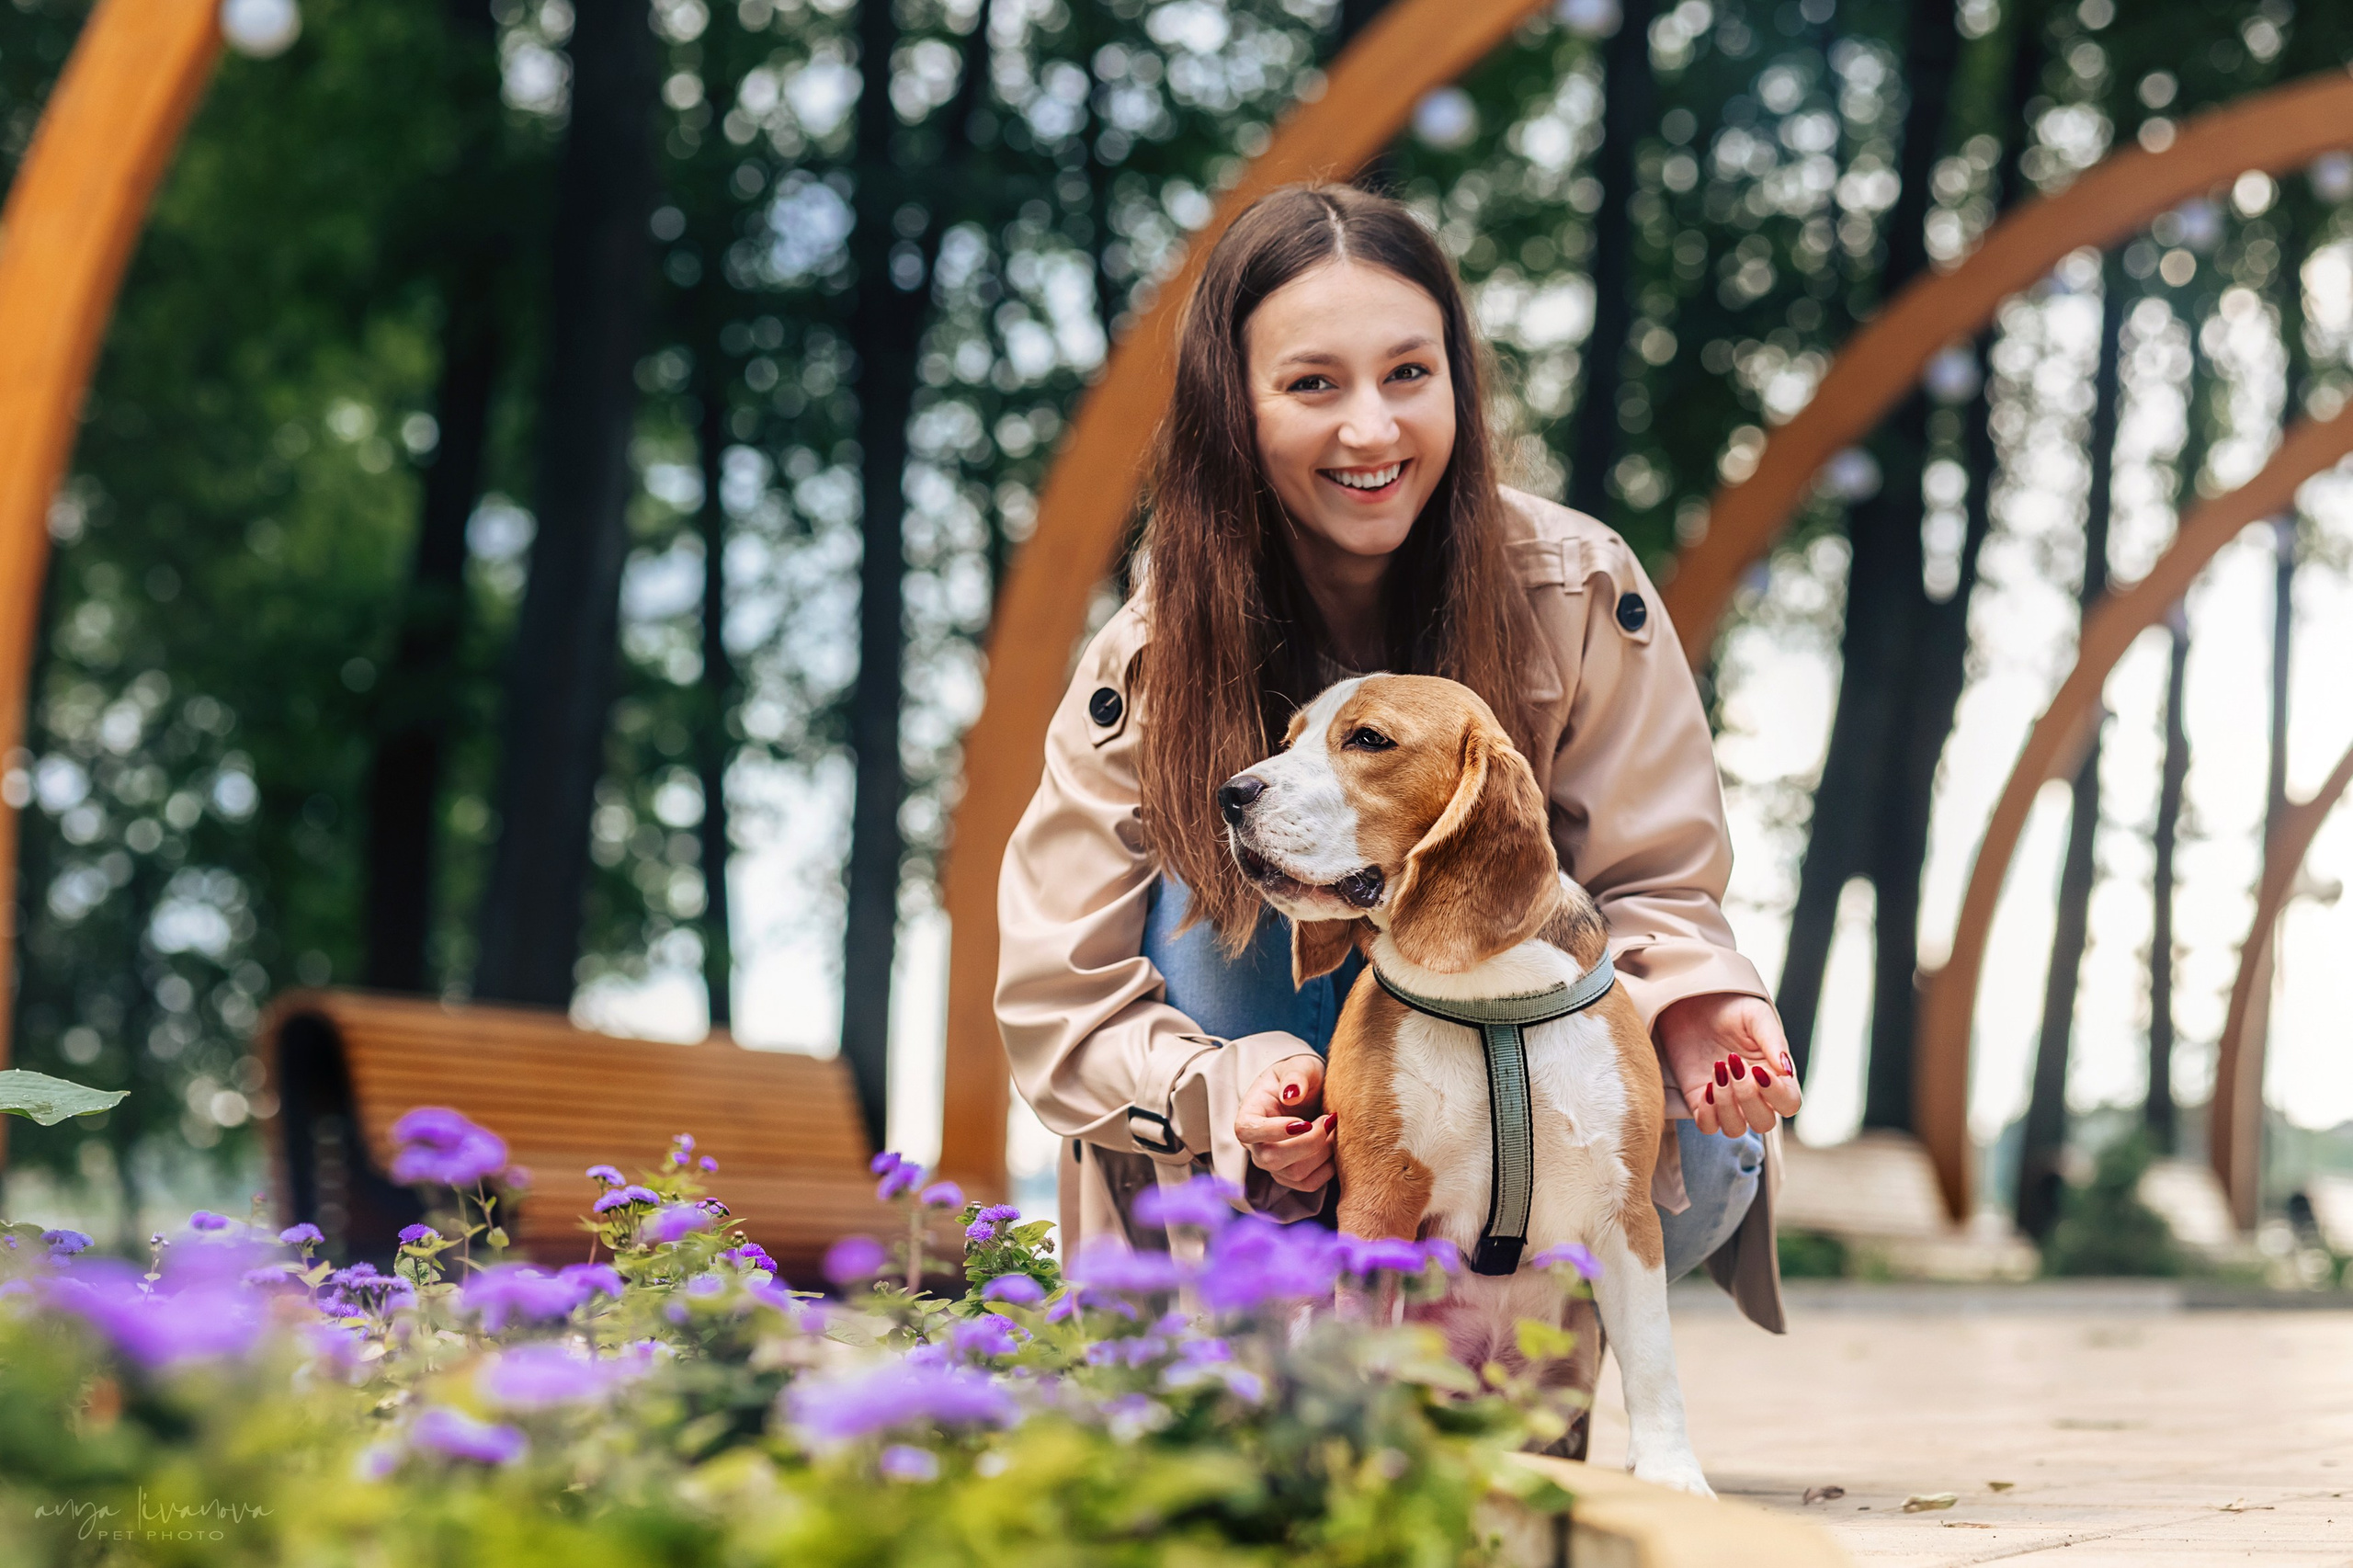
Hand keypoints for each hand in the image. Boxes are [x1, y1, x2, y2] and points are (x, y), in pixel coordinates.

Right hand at [1236, 1055, 1334, 1191]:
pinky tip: (1334, 1146)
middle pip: (1271, 1159)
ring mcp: (1273, 1164)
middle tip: (1328, 1119)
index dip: (1273, 1131)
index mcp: (1249, 1114)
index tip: (1303, 1121)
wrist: (1308, 1093)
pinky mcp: (1292, 1175)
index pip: (1247, 1131)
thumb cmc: (1299, 1077)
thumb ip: (1295, 1075)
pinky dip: (1328, 1168)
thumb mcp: (1299, 1065)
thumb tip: (1291, 1095)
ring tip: (1333, 1128)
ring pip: (1294, 1174)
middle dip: (1308, 1143)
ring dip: (1322, 1152)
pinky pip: (1309, 1184)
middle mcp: (1256, 1144)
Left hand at [1655, 993, 1800, 1137]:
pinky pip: (1708, 1126)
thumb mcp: (1756, 1017)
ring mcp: (1727, 1100)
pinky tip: (1706, 1087)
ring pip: (1736, 1129)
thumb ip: (1773, 1041)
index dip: (1778, 1095)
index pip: (1790, 1104)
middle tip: (1733, 1064)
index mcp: (1776, 1076)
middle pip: (1764, 1122)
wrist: (1691, 1002)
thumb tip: (1787, 1070)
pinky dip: (1708, 1114)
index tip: (1757, 1070)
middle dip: (1748, 1097)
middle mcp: (1754, 1094)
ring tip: (1718, 1071)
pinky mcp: (1700, 1101)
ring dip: (1726, 1105)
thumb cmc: (1730, 1008)